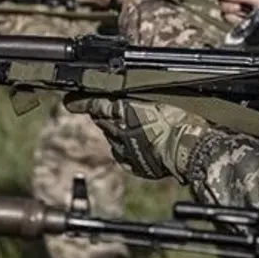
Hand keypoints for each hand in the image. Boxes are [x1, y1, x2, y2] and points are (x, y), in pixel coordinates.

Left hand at [65, 97, 208, 180]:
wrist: (189, 149)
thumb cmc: (179, 119)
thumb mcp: (159, 97)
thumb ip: (140, 95)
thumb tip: (128, 92)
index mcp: (121, 111)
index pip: (93, 104)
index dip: (80, 102)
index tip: (69, 101)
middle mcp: (118, 131)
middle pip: (103, 121)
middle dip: (104, 115)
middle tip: (115, 109)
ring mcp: (125, 150)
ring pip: (113, 139)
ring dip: (119, 132)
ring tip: (138, 128)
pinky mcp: (135, 165)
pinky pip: (126, 156)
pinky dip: (130, 150)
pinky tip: (143, 146)